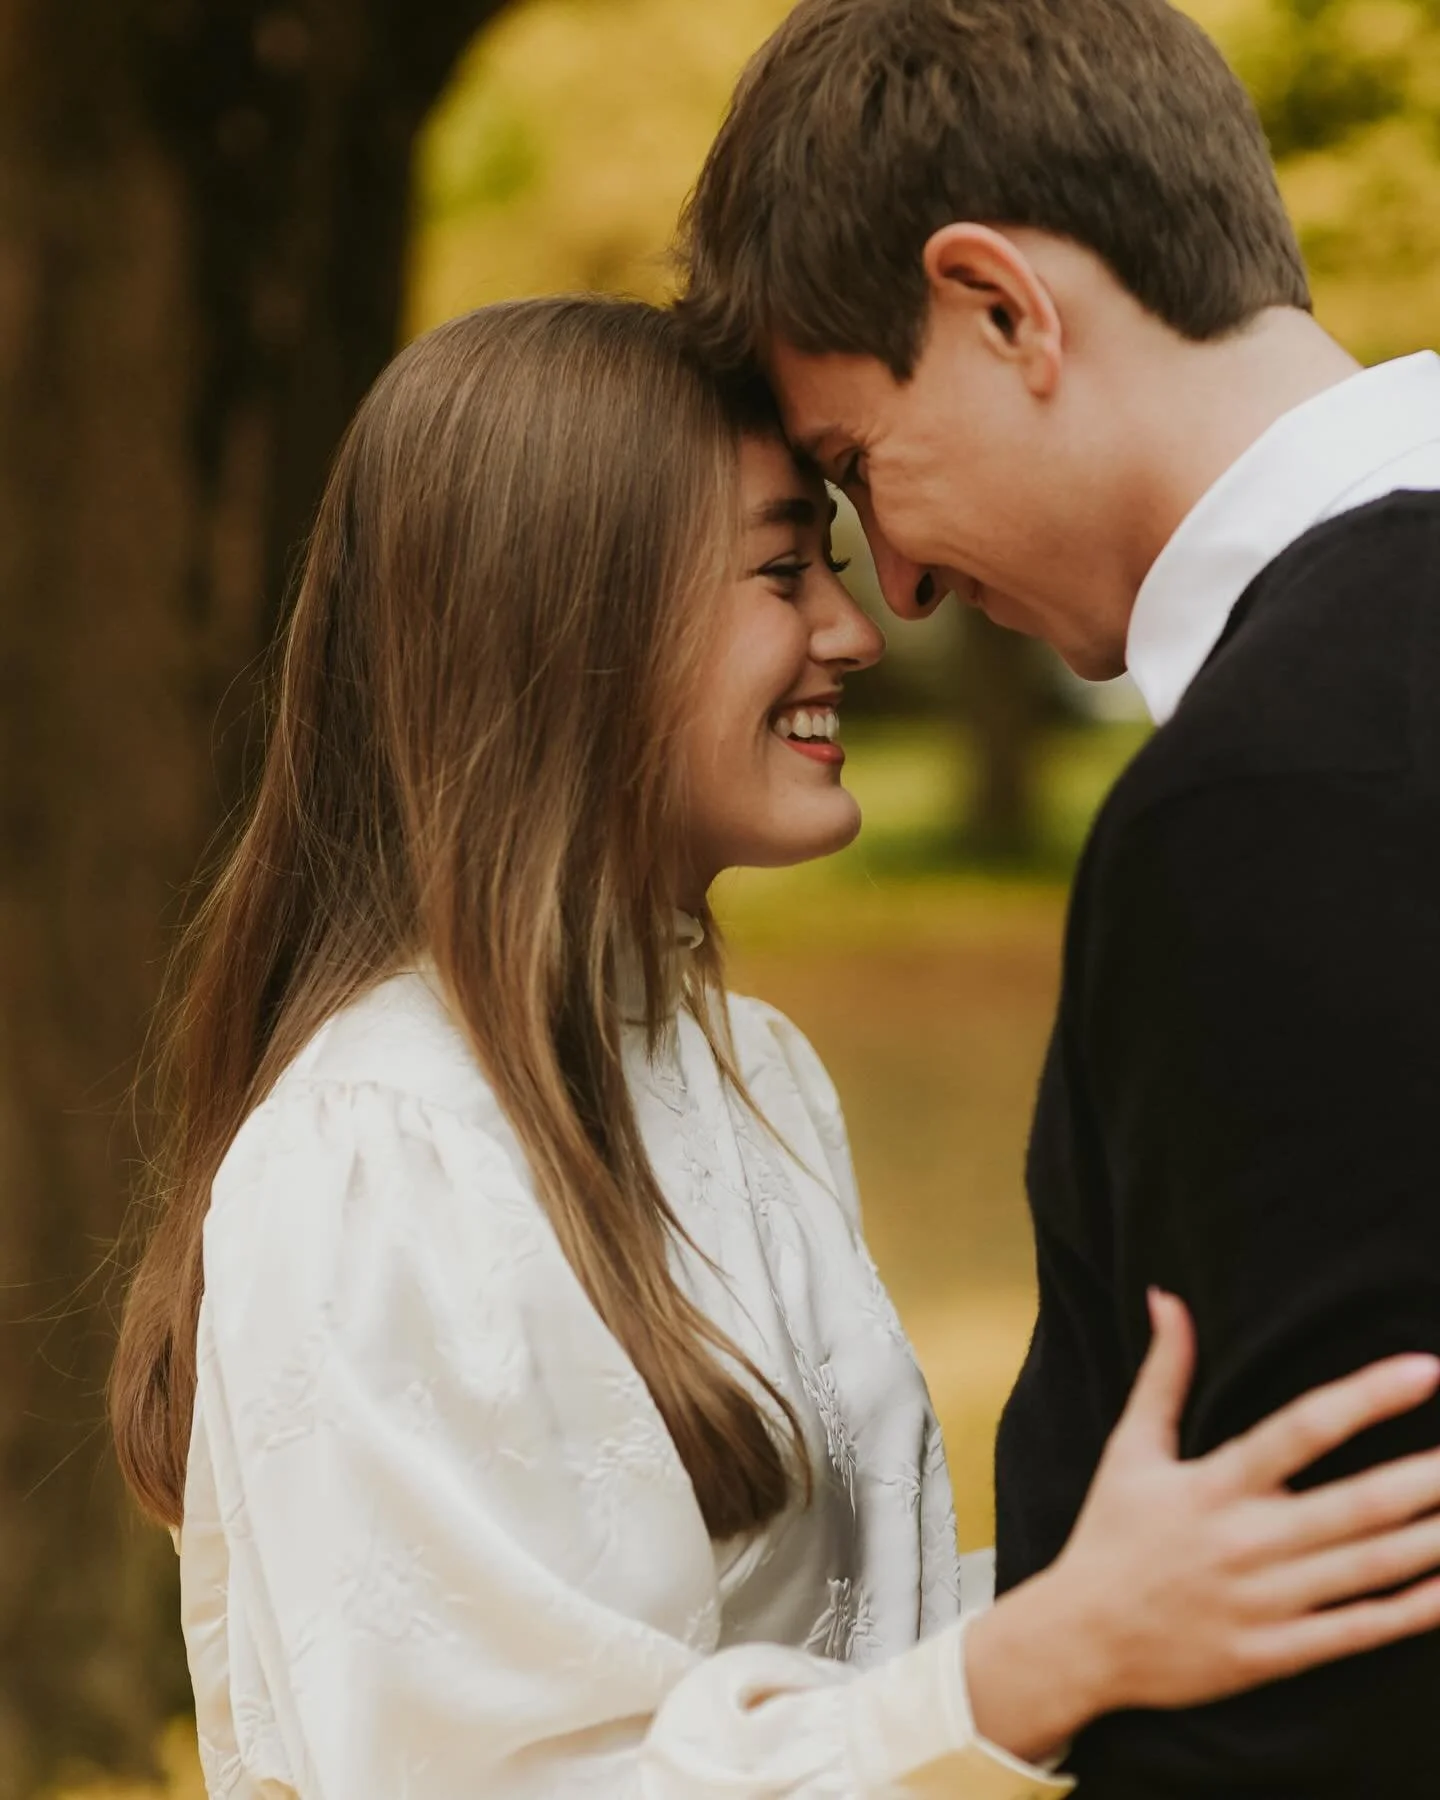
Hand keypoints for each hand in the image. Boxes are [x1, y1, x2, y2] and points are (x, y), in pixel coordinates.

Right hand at [965, 1292, 1439, 1763]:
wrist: (1081, 1642)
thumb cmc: (1110, 1535)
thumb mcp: (1130, 1449)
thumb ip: (1163, 1373)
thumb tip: (1167, 1297)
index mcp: (1212, 1485)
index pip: (1300, 1429)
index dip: (1365, 1397)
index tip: (1425, 1368)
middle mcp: (1245, 1542)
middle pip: (1355, 1506)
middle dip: (1428, 1479)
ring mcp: (1264, 1604)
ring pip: (1368, 1568)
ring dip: (1433, 1540)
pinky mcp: (1274, 1656)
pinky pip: (1357, 1632)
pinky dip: (1411, 1612)